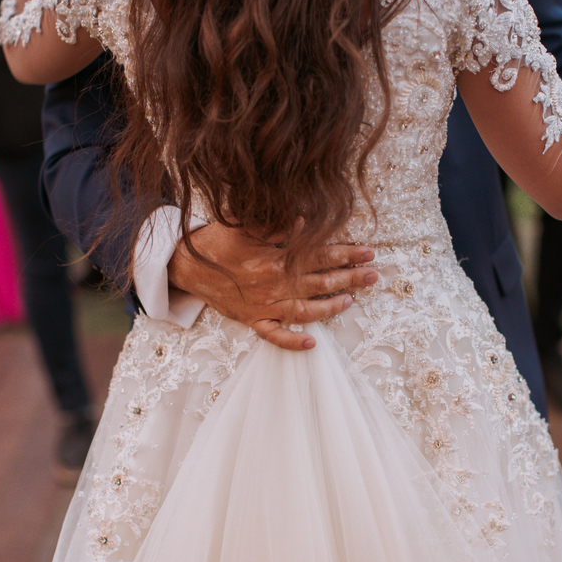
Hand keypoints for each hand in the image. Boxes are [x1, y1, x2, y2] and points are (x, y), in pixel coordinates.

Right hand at [166, 222, 378, 350]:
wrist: (187, 266)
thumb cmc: (216, 242)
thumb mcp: (244, 225)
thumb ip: (274, 224)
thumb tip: (303, 219)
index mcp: (275, 259)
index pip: (319, 255)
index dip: (345, 253)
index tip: (367, 252)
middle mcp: (274, 285)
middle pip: (319, 282)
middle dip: (349, 278)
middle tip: (373, 276)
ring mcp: (264, 307)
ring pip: (306, 310)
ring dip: (331, 307)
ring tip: (352, 301)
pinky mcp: (253, 321)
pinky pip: (275, 336)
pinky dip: (293, 341)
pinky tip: (312, 343)